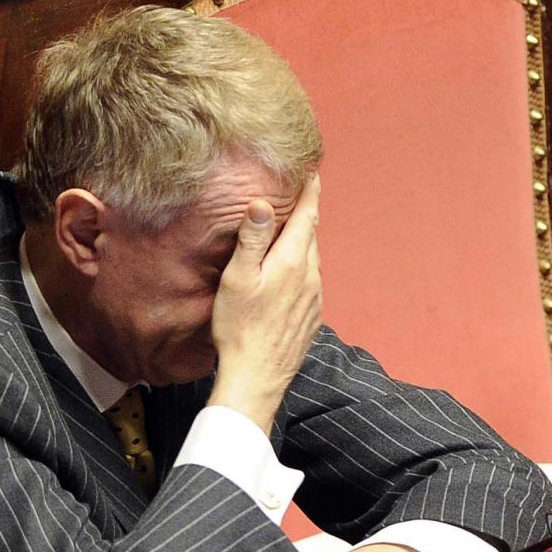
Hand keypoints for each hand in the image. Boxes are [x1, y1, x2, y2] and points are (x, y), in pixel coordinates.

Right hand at [208, 174, 321, 434]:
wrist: (256, 378)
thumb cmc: (239, 329)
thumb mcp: (237, 279)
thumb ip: (252, 240)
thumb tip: (263, 203)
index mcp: (291, 262)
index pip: (307, 216)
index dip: (310, 192)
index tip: (313, 173)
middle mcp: (310, 277)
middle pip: (311, 236)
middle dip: (306, 214)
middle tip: (301, 195)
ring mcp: (314, 299)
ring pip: (311, 260)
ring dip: (303, 243)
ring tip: (292, 231)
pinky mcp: (312, 318)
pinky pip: (310, 283)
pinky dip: (302, 269)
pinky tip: (288, 276)